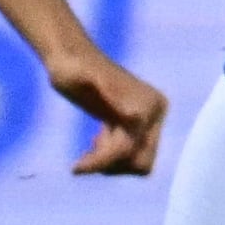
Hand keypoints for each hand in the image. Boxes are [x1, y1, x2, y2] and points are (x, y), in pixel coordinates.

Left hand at [49, 40, 167, 176]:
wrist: (70, 56)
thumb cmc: (69, 68)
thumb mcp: (78, 79)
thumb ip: (103, 92)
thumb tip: (133, 117)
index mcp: (147, 105)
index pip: (131, 150)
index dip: (102, 161)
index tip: (74, 167)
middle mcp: (155, 111)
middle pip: (142, 161)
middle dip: (112, 164)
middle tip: (84, 156)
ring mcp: (148, 116)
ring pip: (138, 161)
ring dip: (110, 160)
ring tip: (90, 144)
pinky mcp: (137, 120)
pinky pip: (132, 152)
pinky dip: (112, 154)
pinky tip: (96, 139)